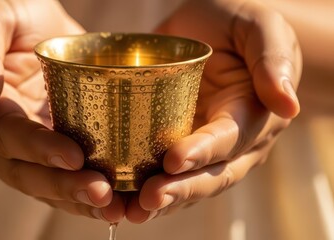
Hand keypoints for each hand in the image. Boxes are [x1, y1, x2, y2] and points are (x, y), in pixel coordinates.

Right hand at [0, 0, 123, 221]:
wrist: (9, 28)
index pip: (6, 134)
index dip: (38, 148)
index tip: (73, 156)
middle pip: (27, 171)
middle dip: (64, 185)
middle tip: (103, 194)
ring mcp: (22, 147)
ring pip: (46, 183)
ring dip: (79, 198)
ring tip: (116, 208)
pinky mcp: (47, 146)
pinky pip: (62, 175)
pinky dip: (85, 192)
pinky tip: (115, 201)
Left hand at [125, 0, 300, 222]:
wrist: (210, 26)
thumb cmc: (237, 22)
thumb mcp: (259, 27)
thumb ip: (272, 59)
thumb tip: (288, 105)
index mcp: (251, 115)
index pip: (228, 139)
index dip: (202, 152)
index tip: (173, 159)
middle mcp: (230, 141)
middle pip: (208, 174)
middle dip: (178, 190)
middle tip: (146, 199)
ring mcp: (201, 146)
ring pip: (185, 182)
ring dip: (158, 200)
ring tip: (129, 211)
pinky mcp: (175, 143)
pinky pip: (163, 173)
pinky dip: (143, 189)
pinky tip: (121, 200)